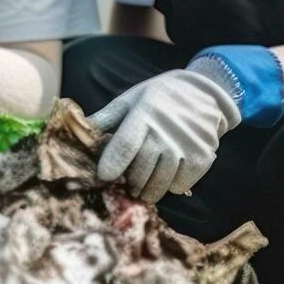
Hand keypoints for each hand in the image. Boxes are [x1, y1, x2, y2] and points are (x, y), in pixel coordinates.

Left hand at [88, 68, 238, 201]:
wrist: (204, 94)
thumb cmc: (159, 97)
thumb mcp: (130, 99)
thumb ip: (106, 118)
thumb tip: (79, 132)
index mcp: (144, 113)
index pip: (125, 145)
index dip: (112, 164)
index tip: (103, 176)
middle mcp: (166, 131)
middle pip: (141, 170)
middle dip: (130, 182)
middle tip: (126, 184)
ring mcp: (186, 146)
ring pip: (160, 183)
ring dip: (148, 190)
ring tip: (141, 189)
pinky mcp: (202, 158)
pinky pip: (180, 184)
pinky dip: (170, 186)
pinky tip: (165, 177)